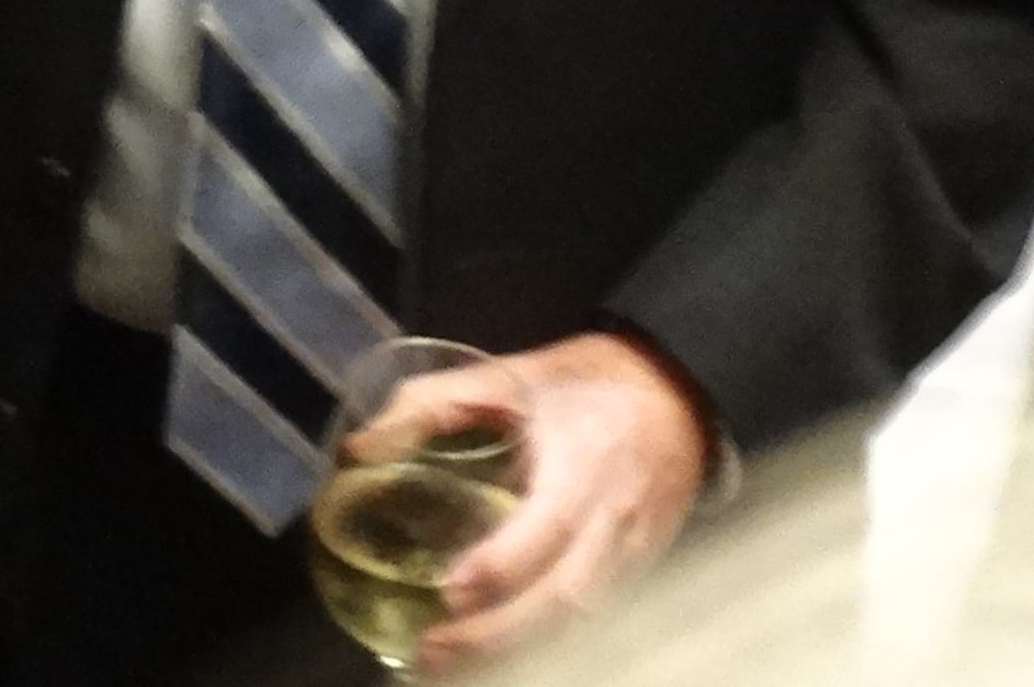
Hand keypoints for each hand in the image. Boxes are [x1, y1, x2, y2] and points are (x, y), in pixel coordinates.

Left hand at [411, 331, 706, 669]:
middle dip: (498, 636)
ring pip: (578, 623)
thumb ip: (429, 404)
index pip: (548, 528)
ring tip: (448, 667)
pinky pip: (593, 623)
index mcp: (582, 467)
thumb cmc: (582, 385)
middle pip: (564, 599)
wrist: (677, 397)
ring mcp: (632, 557)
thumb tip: (356, 450)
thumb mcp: (506, 376)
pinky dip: (545, 646)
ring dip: (516, 652)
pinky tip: (496, 658)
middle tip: (429, 652)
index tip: (450, 590)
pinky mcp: (637, 575)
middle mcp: (612, 523)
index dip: (502, 566)